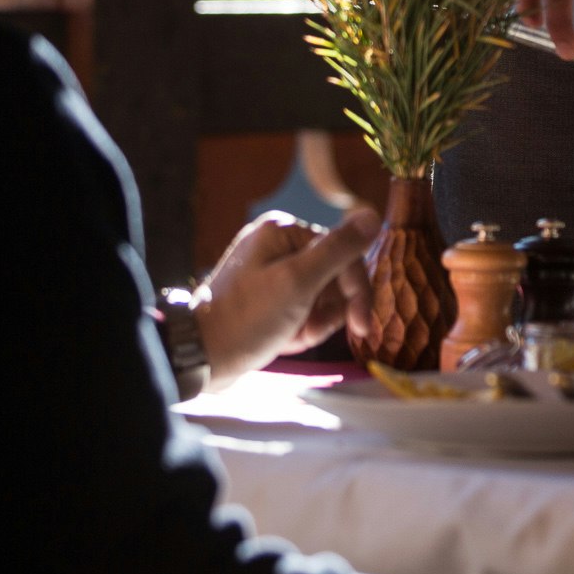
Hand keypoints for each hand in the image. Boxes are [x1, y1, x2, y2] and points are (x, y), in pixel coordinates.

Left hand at [196, 207, 379, 388]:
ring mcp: (270, 273)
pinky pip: (302, 308)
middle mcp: (277, 246)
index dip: (355, 290)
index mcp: (284, 232)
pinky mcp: (266, 298)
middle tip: (312, 333)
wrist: (200, 358)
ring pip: (321, 295)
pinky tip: (286, 340)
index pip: (342, 252)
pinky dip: (302, 327)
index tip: (359, 325)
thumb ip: (339, 249)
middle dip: (330, 310)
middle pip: (333, 274)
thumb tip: (373, 215)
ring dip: (317, 322)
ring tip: (294, 337)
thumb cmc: (248, 318)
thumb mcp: (298, 282)